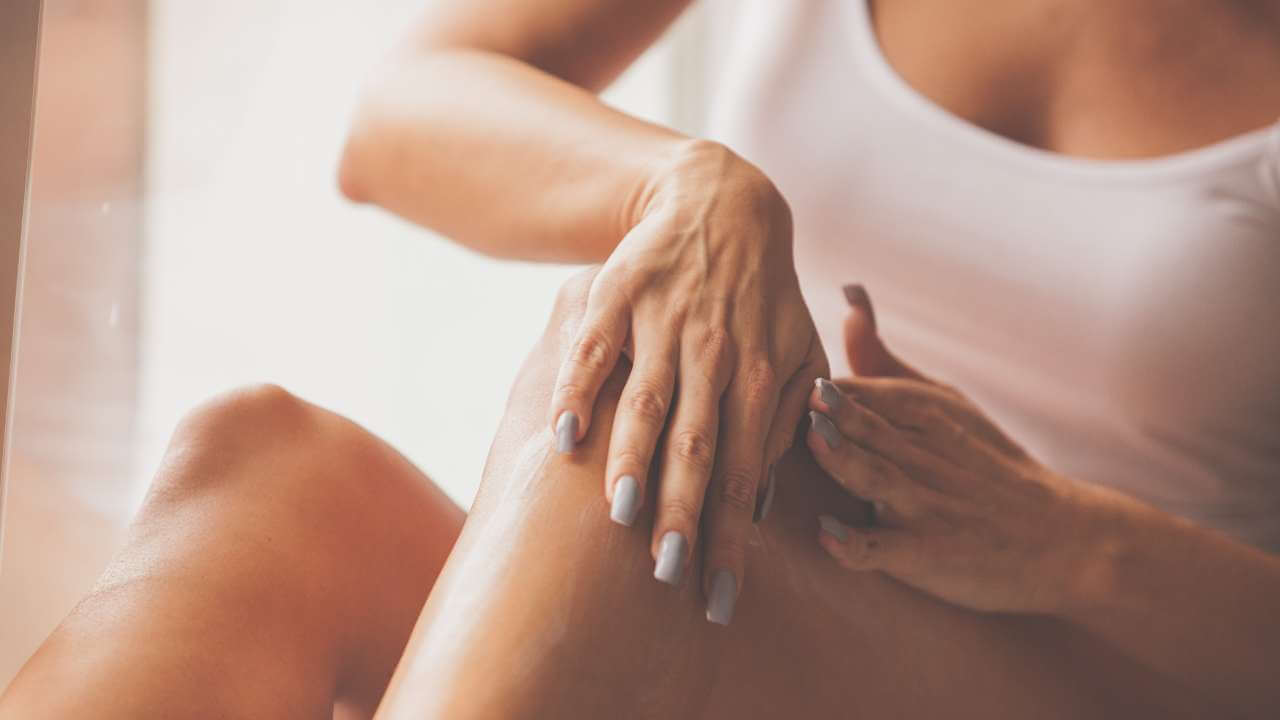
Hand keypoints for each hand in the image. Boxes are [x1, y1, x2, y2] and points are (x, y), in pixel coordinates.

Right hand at [549, 140, 826, 622]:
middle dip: (683, 513)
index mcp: (762, 377)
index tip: (719, 599)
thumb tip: (764, 502)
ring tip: (619, 513)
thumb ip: (789, 421)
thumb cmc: (765, 298)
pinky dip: (578, 387)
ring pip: (648, 398)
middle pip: (697, 446)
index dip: (733, 539)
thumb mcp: (799, 352)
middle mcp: (716, 353)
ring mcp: (665, 322)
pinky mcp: (621, 294)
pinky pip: (597, 346)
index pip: (746, 475)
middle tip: (667, 573)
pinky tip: (563, 434)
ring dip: (633, 455)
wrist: (723, 204)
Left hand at [806, 286, 1094, 613]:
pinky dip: (858, 545)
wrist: (1061, 537)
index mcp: (918, 410)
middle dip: (826, 409)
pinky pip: (888, 550)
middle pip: (865, 426)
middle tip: (783, 388)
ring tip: (815, 441)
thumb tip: (848, 295)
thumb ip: (881, 357)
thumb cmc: (985, 462)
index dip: (803, 383)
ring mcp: (924, 504)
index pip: (854, 388)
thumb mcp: (940, 400)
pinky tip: (830, 536)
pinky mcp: (928, 553)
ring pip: (876, 478)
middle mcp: (919, 452)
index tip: (758, 371)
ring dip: (845, 460)